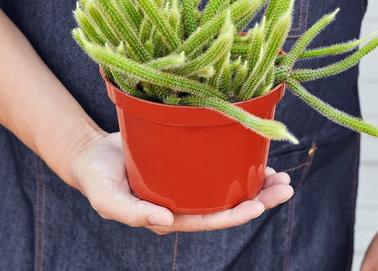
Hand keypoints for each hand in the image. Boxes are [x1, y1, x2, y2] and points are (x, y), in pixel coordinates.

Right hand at [71, 132, 293, 234]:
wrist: (92, 154)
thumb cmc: (97, 178)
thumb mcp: (107, 199)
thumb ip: (133, 214)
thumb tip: (166, 222)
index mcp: (168, 215)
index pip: (207, 219)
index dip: (233, 215)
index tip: (258, 206)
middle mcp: (183, 201)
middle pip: (225, 204)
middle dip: (258, 200)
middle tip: (285, 187)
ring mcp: (186, 183)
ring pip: (226, 186)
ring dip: (255, 183)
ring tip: (281, 176)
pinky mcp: (186, 164)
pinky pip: (215, 166)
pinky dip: (236, 164)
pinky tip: (255, 158)